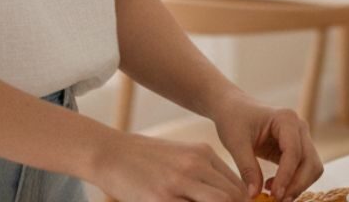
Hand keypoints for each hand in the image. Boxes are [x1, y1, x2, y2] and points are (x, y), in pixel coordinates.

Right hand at [92, 131, 248, 201]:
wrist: (111, 153)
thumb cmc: (146, 159)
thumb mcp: (180, 156)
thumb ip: (203, 173)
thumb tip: (228, 196)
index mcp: (202, 153)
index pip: (237, 184)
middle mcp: (195, 165)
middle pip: (233, 196)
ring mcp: (179, 182)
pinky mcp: (162, 198)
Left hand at [212, 94, 323, 201]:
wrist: (233, 108)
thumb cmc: (233, 119)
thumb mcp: (236, 143)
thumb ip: (247, 168)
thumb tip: (254, 195)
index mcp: (286, 119)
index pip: (294, 152)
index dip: (286, 176)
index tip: (275, 195)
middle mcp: (299, 127)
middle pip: (310, 162)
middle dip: (297, 184)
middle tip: (277, 201)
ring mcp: (300, 137)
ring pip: (311, 168)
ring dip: (297, 185)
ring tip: (273, 195)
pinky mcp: (296, 148)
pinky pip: (302, 169)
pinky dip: (292, 182)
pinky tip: (272, 187)